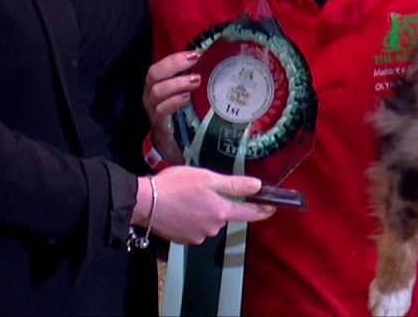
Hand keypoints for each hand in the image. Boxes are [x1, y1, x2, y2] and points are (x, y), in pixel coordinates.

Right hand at [140, 166, 274, 244]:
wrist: (146, 202)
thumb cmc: (176, 185)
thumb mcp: (208, 178)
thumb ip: (234, 184)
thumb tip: (258, 186)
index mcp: (221, 212)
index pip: (248, 213)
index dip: (261, 210)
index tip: (271, 208)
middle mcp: (213, 227)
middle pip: (224, 215)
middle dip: (217, 204)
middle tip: (201, 189)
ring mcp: (198, 236)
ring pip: (208, 221)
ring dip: (202, 211)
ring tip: (186, 198)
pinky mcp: (183, 240)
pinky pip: (194, 228)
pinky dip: (190, 219)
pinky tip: (179, 209)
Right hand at [142, 51, 200, 163]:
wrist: (174, 148)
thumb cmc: (181, 117)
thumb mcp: (186, 97)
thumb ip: (192, 82)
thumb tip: (214, 64)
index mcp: (157, 86)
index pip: (159, 67)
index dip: (174, 59)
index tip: (194, 54)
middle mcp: (152, 97)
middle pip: (154, 75)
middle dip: (174, 65)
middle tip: (194, 63)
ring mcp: (154, 111)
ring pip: (157, 92)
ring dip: (177, 83)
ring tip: (195, 81)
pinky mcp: (160, 126)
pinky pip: (161, 111)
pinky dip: (174, 102)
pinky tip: (186, 98)